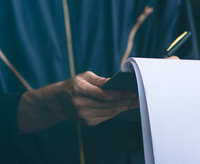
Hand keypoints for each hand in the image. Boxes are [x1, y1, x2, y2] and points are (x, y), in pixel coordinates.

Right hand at [17, 71, 138, 133]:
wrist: (60, 102)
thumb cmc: (75, 85)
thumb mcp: (84, 76)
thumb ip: (99, 80)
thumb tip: (113, 82)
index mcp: (78, 89)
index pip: (103, 94)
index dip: (119, 94)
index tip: (132, 92)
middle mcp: (80, 104)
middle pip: (108, 105)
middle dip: (126, 102)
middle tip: (138, 98)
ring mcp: (84, 115)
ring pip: (109, 112)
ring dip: (124, 108)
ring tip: (135, 102)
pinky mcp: (88, 122)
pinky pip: (106, 117)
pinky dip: (116, 112)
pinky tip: (124, 107)